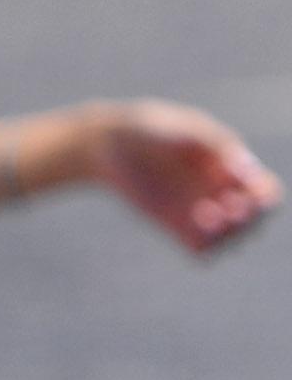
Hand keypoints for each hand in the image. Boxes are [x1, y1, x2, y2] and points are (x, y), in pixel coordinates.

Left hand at [89, 102, 279, 255]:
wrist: (113, 145)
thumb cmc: (156, 130)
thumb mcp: (189, 131)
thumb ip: (217, 146)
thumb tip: (244, 169)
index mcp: (233, 168)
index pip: (266, 192)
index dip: (264, 197)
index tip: (250, 193)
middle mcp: (219, 193)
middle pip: (253, 221)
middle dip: (249, 219)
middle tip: (230, 206)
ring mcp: (197, 212)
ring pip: (229, 239)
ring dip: (228, 234)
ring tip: (209, 213)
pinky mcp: (173, 226)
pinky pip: (200, 249)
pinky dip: (206, 245)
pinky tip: (194, 223)